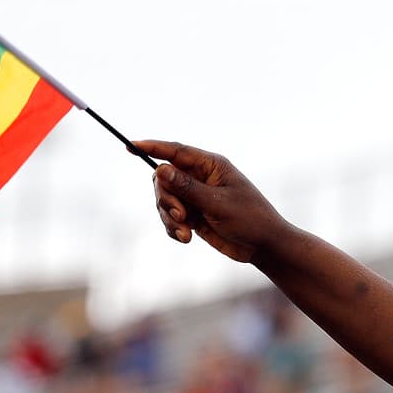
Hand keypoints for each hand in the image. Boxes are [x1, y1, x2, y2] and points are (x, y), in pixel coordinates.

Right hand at [133, 140, 287, 262]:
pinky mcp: (194, 216)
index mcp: (211, 166)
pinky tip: (186, 239)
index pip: (175, 151)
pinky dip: (173, 229)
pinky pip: (171, 219)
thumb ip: (188, 188)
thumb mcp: (218, 203)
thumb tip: (160, 169)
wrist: (264, 246)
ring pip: (164, 201)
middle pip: (163, 179)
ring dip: (169, 218)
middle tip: (181, 216)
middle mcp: (200, 178)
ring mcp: (196, 197)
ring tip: (186, 233)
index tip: (129, 145)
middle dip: (166, 199)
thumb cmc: (250, 219)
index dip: (151, 147)